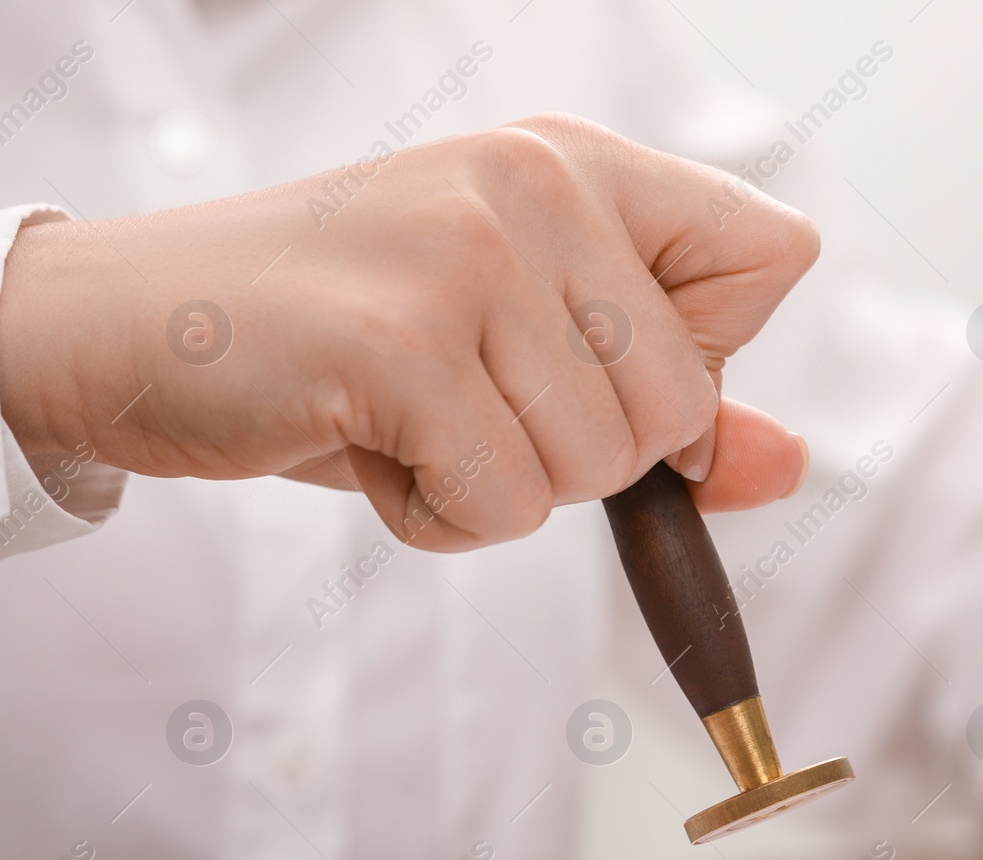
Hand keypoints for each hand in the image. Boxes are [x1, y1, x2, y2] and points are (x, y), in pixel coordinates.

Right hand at [0, 114, 816, 550]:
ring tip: (406, 414)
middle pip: (685, 404)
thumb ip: (672, 404)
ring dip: (499, 486)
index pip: (775, 255)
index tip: (599, 361)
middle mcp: (539, 184)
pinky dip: (436, 516)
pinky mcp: (401, 342)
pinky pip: (505, 507)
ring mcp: (470, 254)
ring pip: (598, 468)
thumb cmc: (348, 340)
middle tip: (469, 398)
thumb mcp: (526, 352)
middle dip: (583, 455)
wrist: (134, 325)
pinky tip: (366, 444)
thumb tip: (793, 466)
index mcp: (584, 165)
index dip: (709, 352)